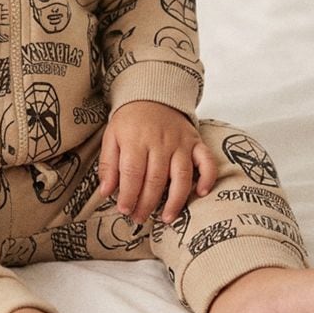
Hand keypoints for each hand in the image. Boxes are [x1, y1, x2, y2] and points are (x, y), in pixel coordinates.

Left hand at [98, 102, 217, 224]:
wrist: (153, 94)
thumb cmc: (130, 121)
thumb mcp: (112, 137)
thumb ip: (108, 164)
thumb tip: (105, 192)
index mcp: (136, 140)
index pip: (132, 172)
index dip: (128, 194)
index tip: (124, 210)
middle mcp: (160, 142)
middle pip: (155, 178)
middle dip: (147, 203)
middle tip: (140, 218)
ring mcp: (181, 143)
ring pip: (181, 175)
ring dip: (175, 200)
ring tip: (167, 218)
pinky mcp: (196, 142)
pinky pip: (207, 160)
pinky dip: (207, 177)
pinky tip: (201, 193)